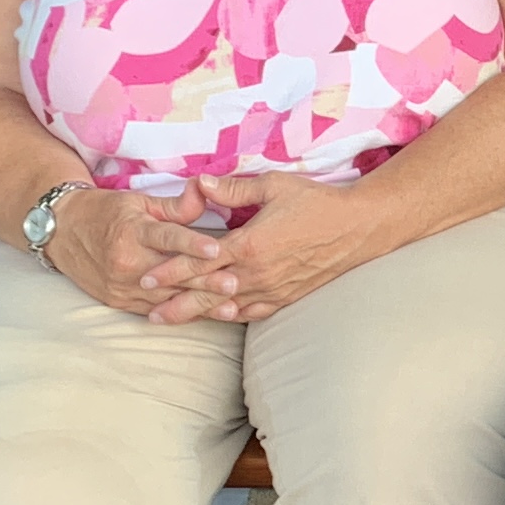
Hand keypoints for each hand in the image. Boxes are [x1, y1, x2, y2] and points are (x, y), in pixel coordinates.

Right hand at [34, 186, 233, 322]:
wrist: (61, 232)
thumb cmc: (106, 212)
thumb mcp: (137, 201)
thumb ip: (174, 205)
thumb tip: (203, 193)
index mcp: (131, 231)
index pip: (166, 238)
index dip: (192, 244)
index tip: (217, 249)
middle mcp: (126, 262)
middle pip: (171, 274)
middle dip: (204, 281)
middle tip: (235, 284)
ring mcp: (122, 286)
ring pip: (167, 298)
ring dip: (201, 304)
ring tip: (231, 307)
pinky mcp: (119, 302)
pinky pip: (156, 311)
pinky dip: (183, 313)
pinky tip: (209, 316)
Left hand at [152, 173, 398, 322]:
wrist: (359, 227)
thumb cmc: (318, 202)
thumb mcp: (274, 186)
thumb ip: (232, 189)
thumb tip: (197, 184)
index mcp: (250, 244)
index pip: (199, 261)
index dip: (170, 270)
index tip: (146, 277)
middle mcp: (257, 273)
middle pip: (206, 292)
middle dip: (175, 302)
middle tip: (147, 311)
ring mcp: (273, 288)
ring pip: (226, 306)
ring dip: (197, 313)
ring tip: (171, 320)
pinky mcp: (288, 296)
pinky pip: (253, 311)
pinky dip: (231, 316)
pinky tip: (217, 318)